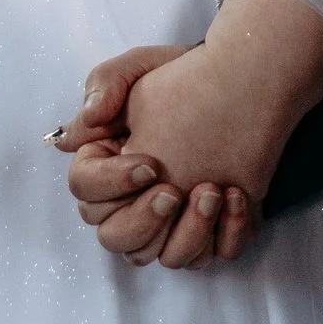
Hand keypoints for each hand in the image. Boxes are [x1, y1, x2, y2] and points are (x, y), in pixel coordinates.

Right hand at [58, 46, 251, 269]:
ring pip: (160, 257)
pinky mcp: (209, 233)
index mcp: (106, 164)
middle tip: (172, 191)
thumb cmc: (182, 74)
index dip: (110, 184)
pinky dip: (225, 235)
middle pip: (114, 237)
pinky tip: (237, 197)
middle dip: (143, 220)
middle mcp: (131, 202)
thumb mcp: (142, 67)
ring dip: (186, 233)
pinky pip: (211, 255)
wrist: (241, 83)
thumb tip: (81, 124)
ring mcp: (169, 223)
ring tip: (212, 192)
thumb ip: (105, 84)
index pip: (85, 189)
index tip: (148, 164)